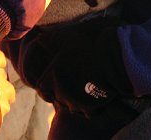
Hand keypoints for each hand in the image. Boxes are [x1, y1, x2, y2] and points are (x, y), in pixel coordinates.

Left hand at [4, 17, 132, 115]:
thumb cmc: (87, 48)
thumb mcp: (66, 40)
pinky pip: (86, 112)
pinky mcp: (89, 109)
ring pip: (71, 107)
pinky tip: (95, 97)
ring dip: (74, 101)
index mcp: (53, 76)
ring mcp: (74, 102)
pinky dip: (89, 107)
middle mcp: (60, 91)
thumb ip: (50, 41)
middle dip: (61, 94)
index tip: (51, 86)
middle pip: (56, 99)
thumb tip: (39, 38)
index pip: (41, 88)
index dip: (45, 87)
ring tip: (83, 91)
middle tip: (70, 87)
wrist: (111, 62)